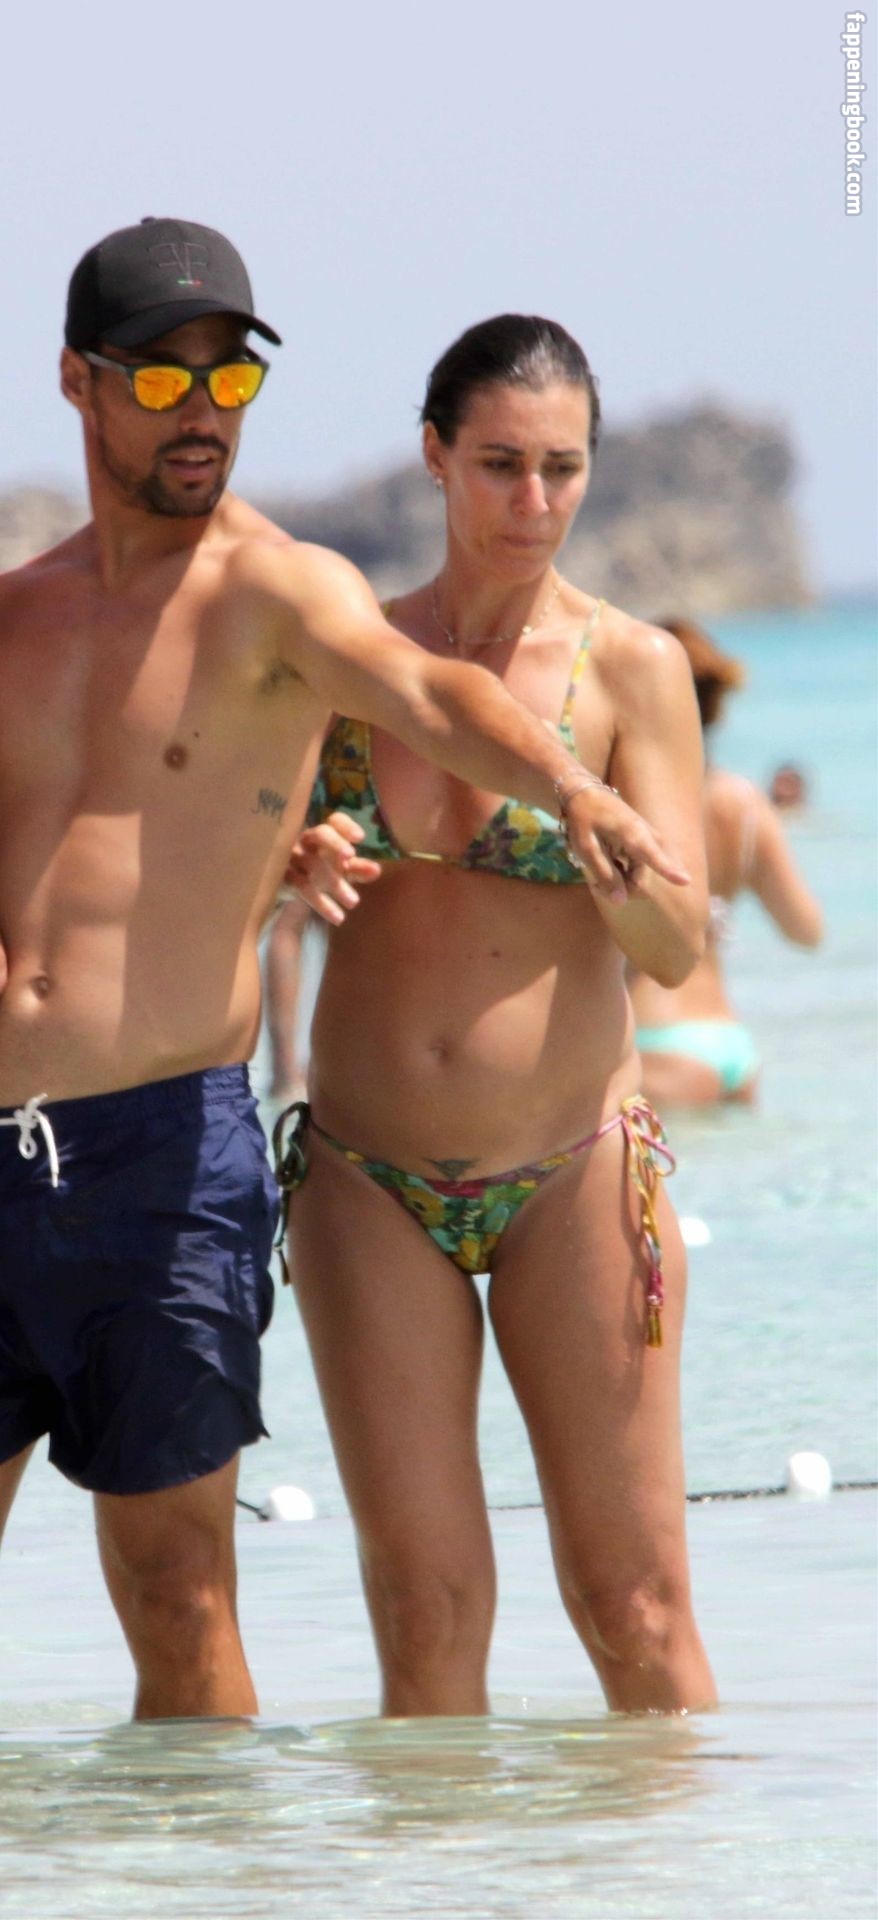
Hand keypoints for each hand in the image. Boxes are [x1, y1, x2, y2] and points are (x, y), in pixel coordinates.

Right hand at [278, 812, 381, 924]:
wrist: (292, 890)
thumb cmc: (322, 872)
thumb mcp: (343, 870)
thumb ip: (359, 869)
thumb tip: (376, 870)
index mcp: (324, 835)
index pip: (334, 822)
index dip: (346, 826)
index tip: (360, 838)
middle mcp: (306, 841)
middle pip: (320, 833)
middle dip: (335, 843)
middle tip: (351, 856)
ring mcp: (293, 858)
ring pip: (313, 865)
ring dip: (335, 883)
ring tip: (354, 902)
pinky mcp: (284, 877)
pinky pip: (302, 888)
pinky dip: (322, 903)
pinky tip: (338, 917)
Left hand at [564, 784, 690, 905]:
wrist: (586, 793)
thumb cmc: (584, 818)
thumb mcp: (586, 849)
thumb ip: (604, 874)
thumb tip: (620, 901)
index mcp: (633, 835)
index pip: (653, 857)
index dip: (670, 871)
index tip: (687, 881)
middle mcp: (647, 837)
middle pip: (642, 877)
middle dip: (622, 886)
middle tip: (596, 884)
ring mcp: (648, 839)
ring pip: (641, 873)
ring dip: (622, 879)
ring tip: (599, 870)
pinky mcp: (644, 841)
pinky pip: (640, 866)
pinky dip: (625, 871)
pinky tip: (610, 863)